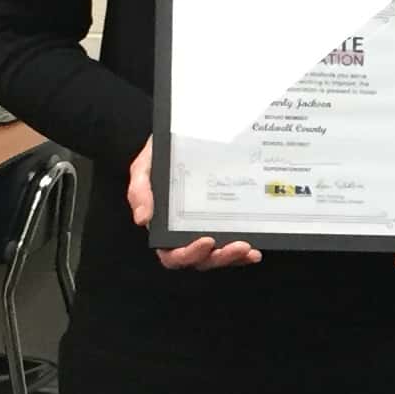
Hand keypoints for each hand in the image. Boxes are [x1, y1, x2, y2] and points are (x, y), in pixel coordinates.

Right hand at [127, 136, 260, 269]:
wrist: (186, 134)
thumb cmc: (162, 152)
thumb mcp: (145, 166)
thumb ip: (140, 191)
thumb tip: (143, 219)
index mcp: (164, 226)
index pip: (172, 254)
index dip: (188, 254)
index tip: (206, 240)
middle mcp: (184, 232)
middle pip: (200, 259)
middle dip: (219, 258)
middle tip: (238, 246)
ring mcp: (206, 228)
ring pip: (218, 256)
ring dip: (234, 257)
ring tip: (249, 249)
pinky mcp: (223, 222)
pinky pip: (232, 243)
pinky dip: (244, 253)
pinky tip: (255, 251)